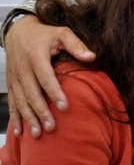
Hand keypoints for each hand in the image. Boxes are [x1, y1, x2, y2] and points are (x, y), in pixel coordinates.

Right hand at [5, 14, 94, 137]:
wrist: (18, 31)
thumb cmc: (44, 33)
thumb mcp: (61, 33)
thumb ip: (76, 45)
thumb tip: (92, 57)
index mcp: (36, 56)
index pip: (46, 77)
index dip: (54, 92)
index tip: (64, 107)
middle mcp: (23, 68)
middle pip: (32, 93)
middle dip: (41, 111)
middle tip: (52, 127)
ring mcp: (15, 77)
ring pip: (21, 101)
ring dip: (29, 118)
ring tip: (38, 133)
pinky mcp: (11, 84)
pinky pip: (12, 102)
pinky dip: (15, 118)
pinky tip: (21, 132)